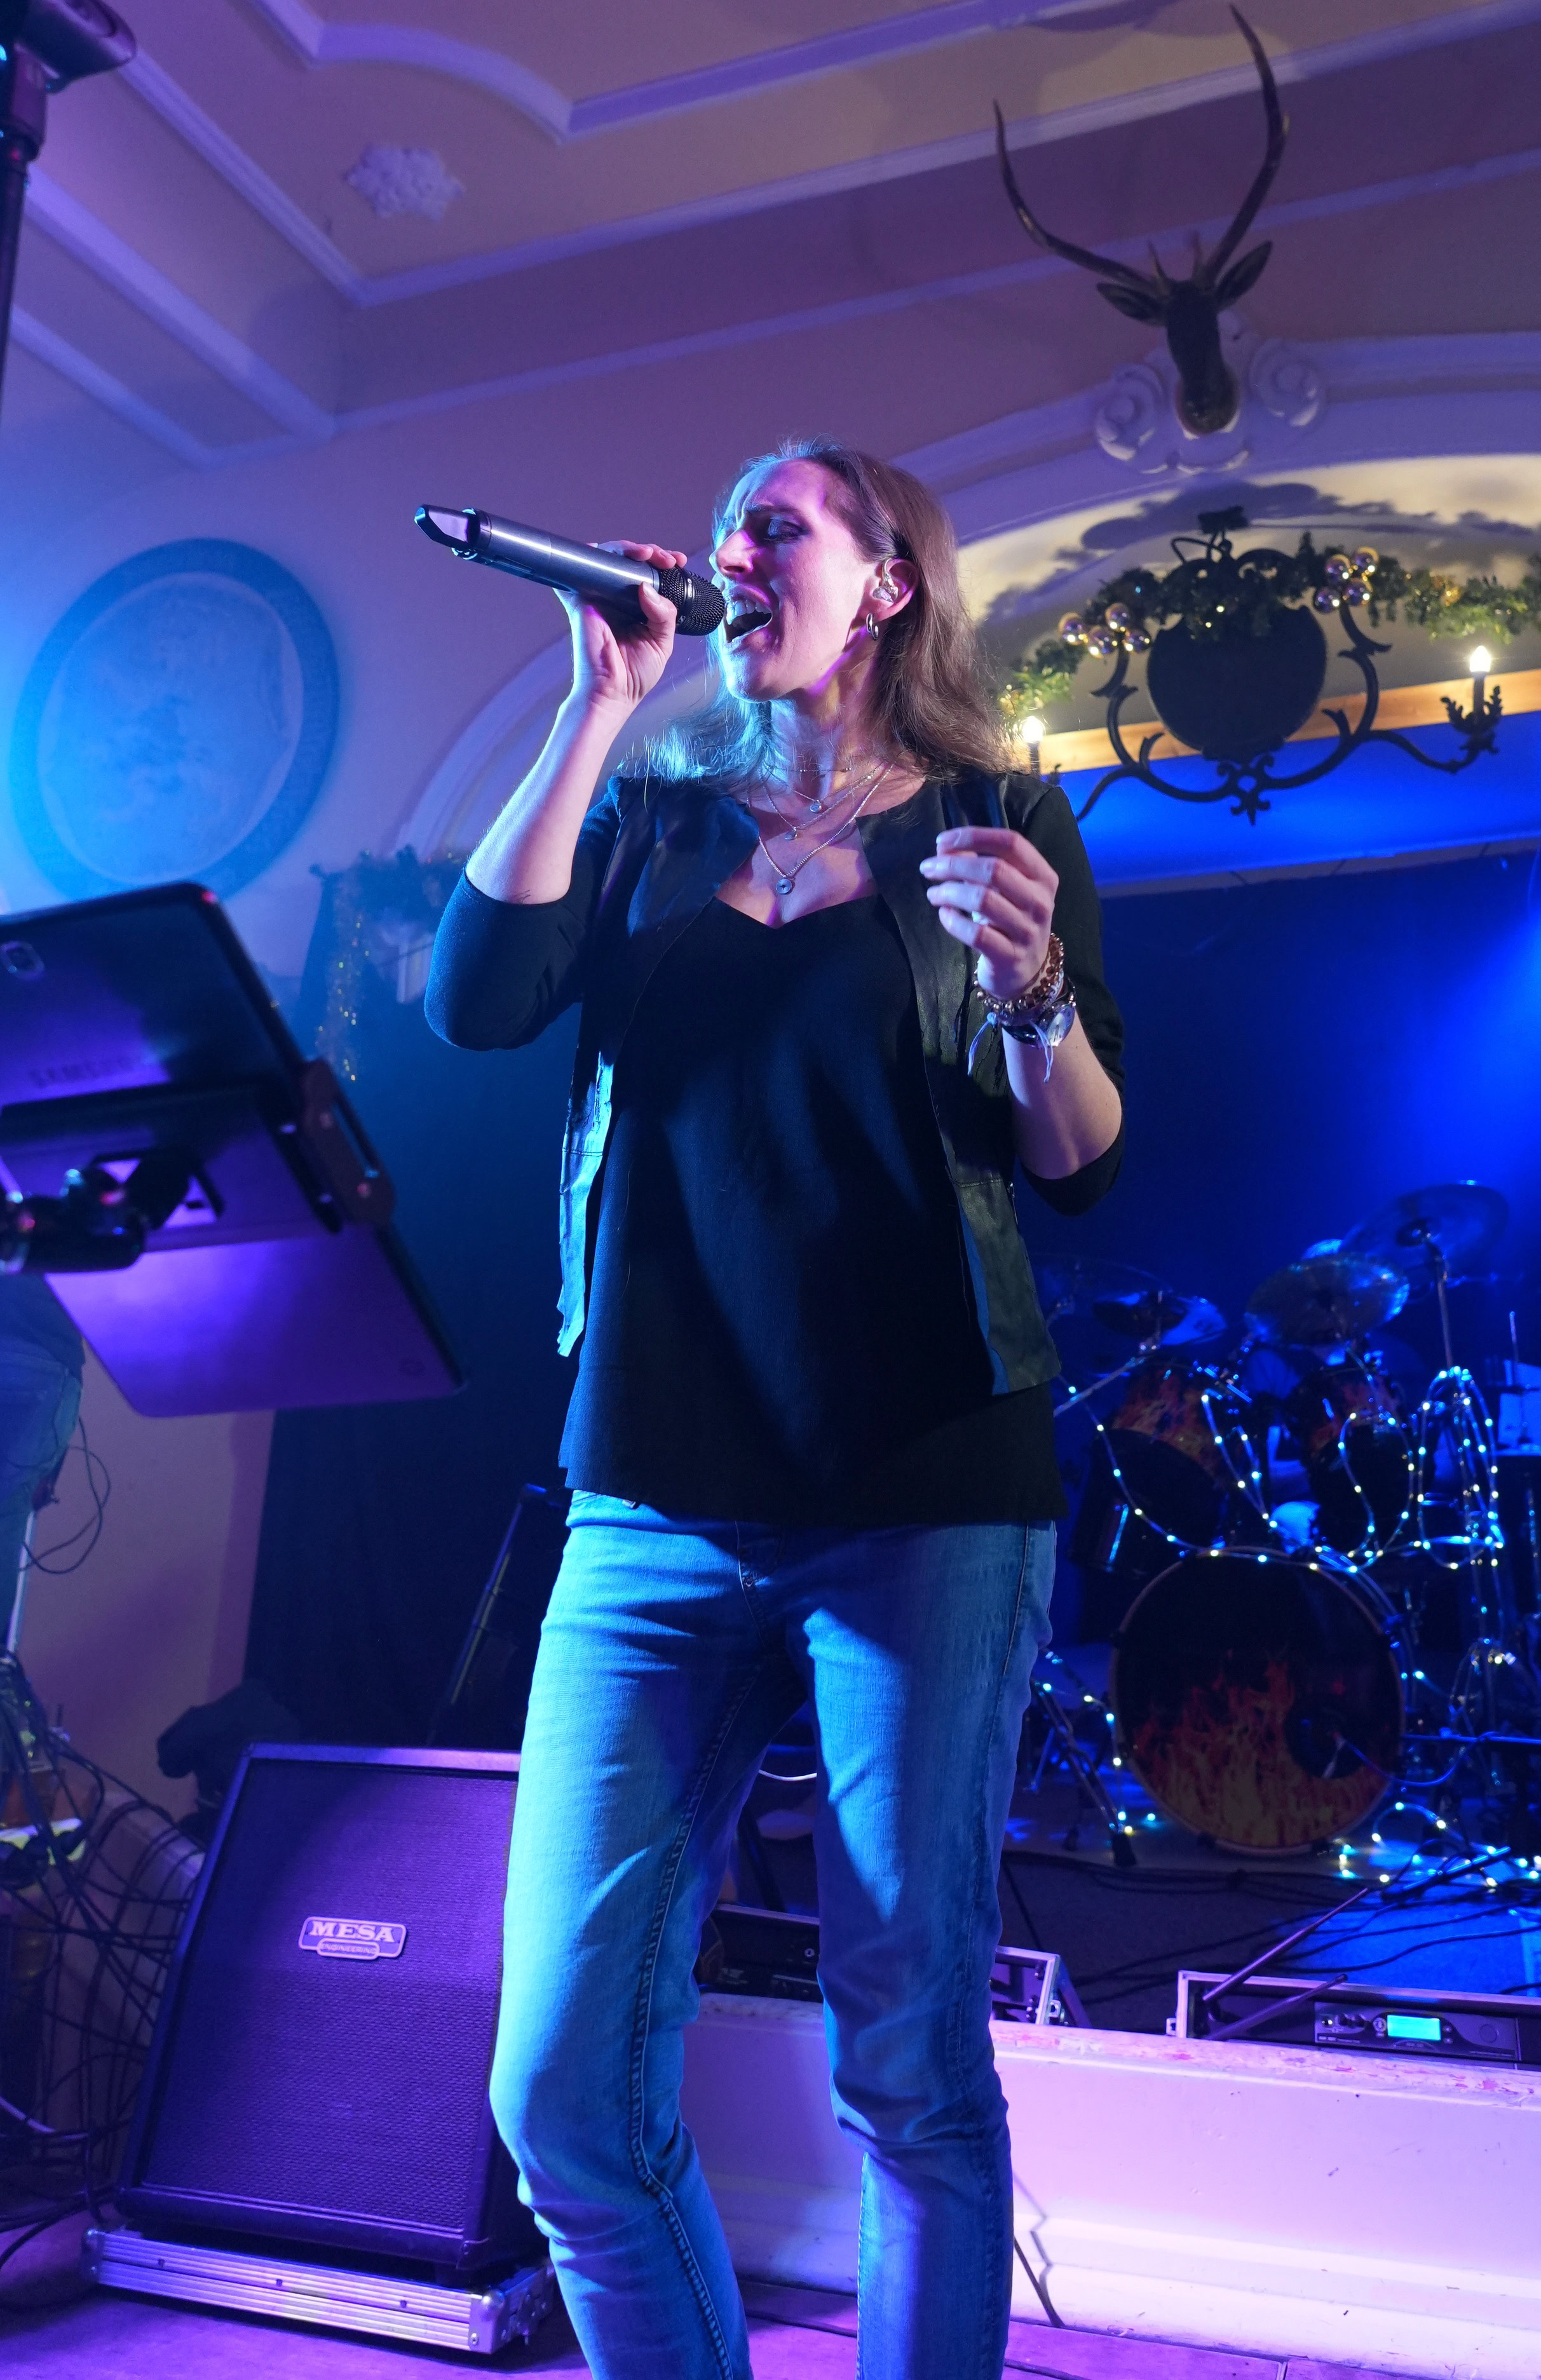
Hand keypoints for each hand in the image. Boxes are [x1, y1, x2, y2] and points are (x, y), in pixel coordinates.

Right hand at [562, 542, 683, 715]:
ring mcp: (599, 597)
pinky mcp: (581, 601)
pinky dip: (589, 556)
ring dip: (627, 548)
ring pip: (608, 558)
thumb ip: (664, 613)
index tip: (678, 562)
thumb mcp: (663, 641)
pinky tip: (607, 554)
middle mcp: (617, 597)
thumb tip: (647, 587)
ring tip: (646, 554)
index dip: (663, 562)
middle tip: (665, 559)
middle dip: (650, 551)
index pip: (649, 574)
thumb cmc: (635, 674)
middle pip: (629, 560)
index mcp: (638, 606)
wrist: (613, 693)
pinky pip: (580, 571)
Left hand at [919, 826, 1057, 999]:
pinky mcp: (1010, 956)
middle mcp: (1040, 901)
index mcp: (1043, 876)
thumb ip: (977, 863)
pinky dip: (953, 921)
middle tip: (928, 869)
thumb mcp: (1003, 889)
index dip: (974, 836)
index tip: (941, 841)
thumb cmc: (1011, 920)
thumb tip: (943, 847)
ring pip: (982, 900)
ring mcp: (1027, 930)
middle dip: (954, 866)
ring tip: (933, 894)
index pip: (1011, 843)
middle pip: (994, 870)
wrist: (1026, 971)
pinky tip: (944, 915)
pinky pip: (975, 933)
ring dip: (949, 892)